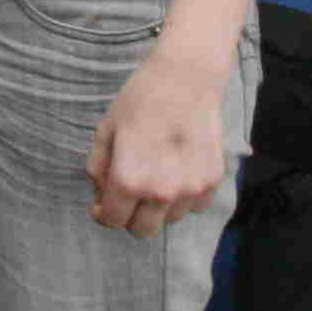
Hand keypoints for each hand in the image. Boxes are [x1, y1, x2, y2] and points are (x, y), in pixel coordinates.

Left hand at [85, 49, 231, 236]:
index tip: (102, 204)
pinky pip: (194, 206)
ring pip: (169, 220)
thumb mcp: (105, 131)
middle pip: (142, 231)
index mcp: (130, 179)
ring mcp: (192, 189)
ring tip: (155, 174)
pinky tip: (177, 171)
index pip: (113, 220)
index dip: (103, 214)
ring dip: (158, 207)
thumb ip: (98, 169)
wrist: (185, 79)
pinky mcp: (213, 181)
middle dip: (130, 217)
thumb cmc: (140, 101)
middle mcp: (162, 191)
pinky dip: (183, 197)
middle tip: (127, 194)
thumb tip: (100, 199)